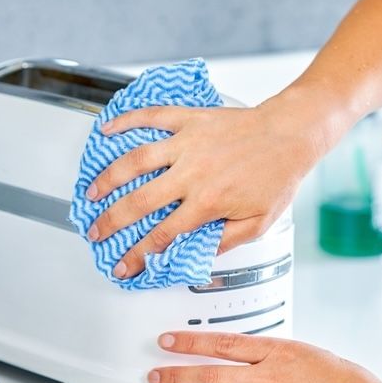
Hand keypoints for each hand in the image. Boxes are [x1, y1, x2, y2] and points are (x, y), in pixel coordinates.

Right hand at [85, 87, 345, 278]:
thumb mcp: (258, 223)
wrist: (291, 134)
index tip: (125, 265)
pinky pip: (150, 117)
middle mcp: (192, 173)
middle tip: (95, 233)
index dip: (138, 255)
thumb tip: (198, 255)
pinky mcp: (190, 119)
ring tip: (90, 192)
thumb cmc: (278, 175)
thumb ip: (226, 241)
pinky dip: (125, 121)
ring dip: (107, 178)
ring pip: (135, 161)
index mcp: (207, 202)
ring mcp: (187, 144)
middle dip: (111, 222)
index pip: (162, 235)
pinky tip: (107, 129)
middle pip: (138, 203)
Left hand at [146, 331, 381, 382]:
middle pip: (210, 374)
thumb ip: (276, 354)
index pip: (222, 343)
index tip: (168, 340)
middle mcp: (269, 379)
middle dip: (176, 373)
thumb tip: (250, 355)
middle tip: (155, 373)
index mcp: (279, 352)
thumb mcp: (309, 353)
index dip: (190, 341)